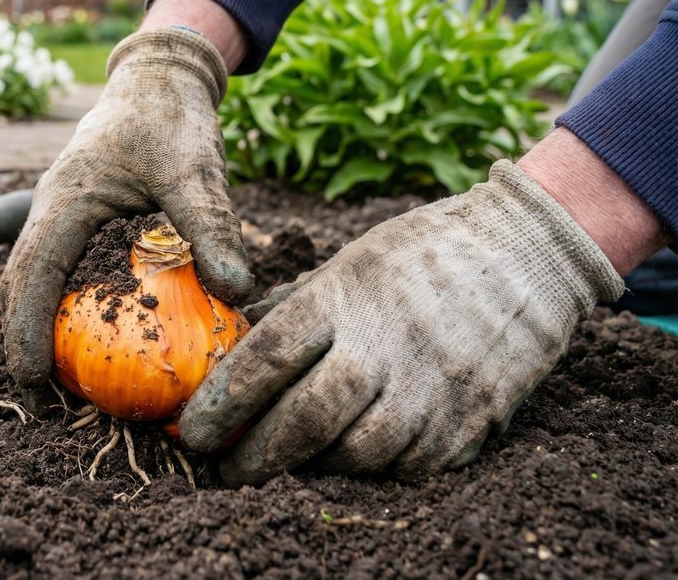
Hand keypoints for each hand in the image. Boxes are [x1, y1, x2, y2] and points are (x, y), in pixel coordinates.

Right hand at [0, 27, 253, 406]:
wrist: (160, 75)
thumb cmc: (175, 117)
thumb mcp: (196, 169)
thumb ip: (212, 227)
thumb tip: (236, 291)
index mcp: (67, 197)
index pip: (35, 272)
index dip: (26, 328)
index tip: (33, 378)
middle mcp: (51, 205)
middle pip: (18, 280)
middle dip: (20, 337)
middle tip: (41, 394)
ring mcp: (57, 207)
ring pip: (28, 272)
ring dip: (31, 320)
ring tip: (53, 374)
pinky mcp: (73, 211)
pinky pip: (50, 263)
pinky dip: (52, 300)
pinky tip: (82, 329)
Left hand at [179, 160, 624, 481]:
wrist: (528, 251)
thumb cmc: (424, 252)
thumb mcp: (350, 260)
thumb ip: (294, 306)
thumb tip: (233, 341)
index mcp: (346, 298)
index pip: (268, 360)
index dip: (223, 404)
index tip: (194, 431)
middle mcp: (387, 347)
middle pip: (305, 423)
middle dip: (256, 458)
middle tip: (226, 470)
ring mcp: (434, 388)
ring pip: (355, 456)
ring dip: (313, 465)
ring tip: (290, 459)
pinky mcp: (471, 419)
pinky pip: (408, 467)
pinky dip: (373, 468)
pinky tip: (354, 454)